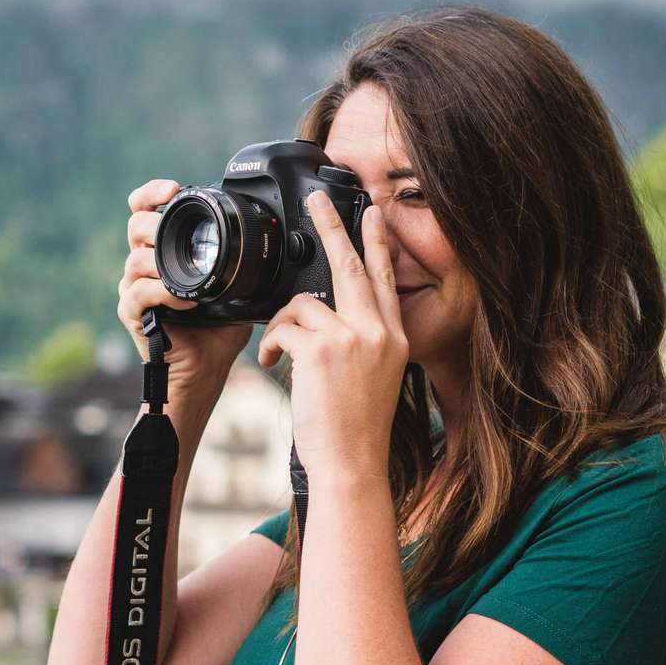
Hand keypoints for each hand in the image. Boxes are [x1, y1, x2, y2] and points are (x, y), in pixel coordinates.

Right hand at [116, 178, 251, 395]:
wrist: (205, 368)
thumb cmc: (218, 330)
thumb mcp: (236, 286)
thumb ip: (242, 261)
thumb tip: (271, 238)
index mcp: (166, 250)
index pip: (144, 209)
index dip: (152, 193)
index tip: (172, 190)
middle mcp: (145, 264)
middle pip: (135, 226)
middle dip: (154, 224)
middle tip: (177, 234)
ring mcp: (135, 288)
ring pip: (135, 260)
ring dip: (162, 263)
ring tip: (192, 276)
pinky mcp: (132, 313)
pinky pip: (139, 293)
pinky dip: (163, 293)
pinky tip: (187, 301)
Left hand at [257, 191, 408, 483]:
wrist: (353, 465)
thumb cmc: (356, 431)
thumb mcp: (372, 379)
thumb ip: (357, 343)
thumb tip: (321, 318)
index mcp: (394, 338)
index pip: (385, 279)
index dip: (377, 243)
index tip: (371, 214)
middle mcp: (378, 331)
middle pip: (351, 265)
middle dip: (332, 226)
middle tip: (317, 199)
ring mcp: (352, 338)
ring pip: (302, 304)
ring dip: (282, 326)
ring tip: (278, 353)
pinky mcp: (321, 350)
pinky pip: (283, 328)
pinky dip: (271, 344)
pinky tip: (273, 364)